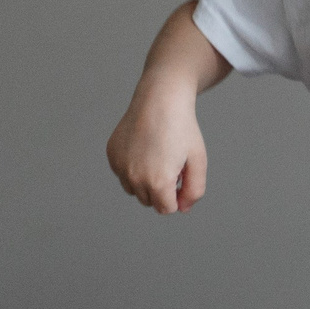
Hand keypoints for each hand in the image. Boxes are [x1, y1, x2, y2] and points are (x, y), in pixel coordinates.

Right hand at [106, 83, 208, 213]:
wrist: (160, 99)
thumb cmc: (182, 128)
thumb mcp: (198, 161)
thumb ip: (194, 191)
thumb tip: (181, 209)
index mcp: (158, 182)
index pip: (166, 209)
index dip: (177, 196)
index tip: (180, 176)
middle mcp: (135, 177)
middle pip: (149, 201)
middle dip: (161, 189)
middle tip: (170, 162)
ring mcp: (120, 166)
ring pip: (134, 190)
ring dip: (145, 181)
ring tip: (157, 156)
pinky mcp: (112, 155)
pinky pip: (122, 174)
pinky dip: (132, 168)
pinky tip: (143, 147)